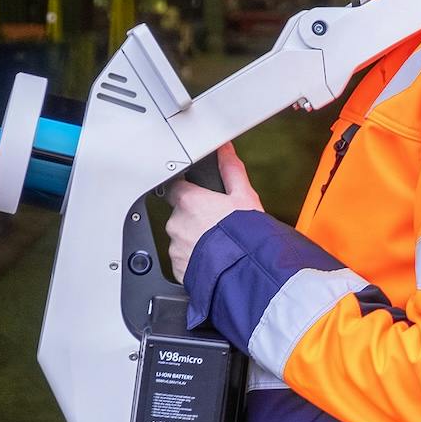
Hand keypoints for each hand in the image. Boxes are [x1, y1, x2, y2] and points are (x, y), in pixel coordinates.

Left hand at [166, 143, 262, 281]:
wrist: (244, 271)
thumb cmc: (244, 235)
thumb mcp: (244, 196)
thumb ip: (231, 170)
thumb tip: (225, 150)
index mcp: (189, 201)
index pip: (175, 187)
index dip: (188, 190)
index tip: (199, 195)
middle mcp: (176, 223)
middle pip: (180, 214)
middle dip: (195, 217)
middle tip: (216, 223)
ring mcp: (175, 247)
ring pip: (181, 238)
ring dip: (194, 239)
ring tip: (217, 243)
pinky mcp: (177, 268)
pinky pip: (183, 259)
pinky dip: (194, 258)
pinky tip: (213, 257)